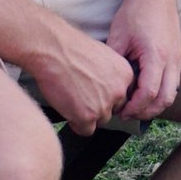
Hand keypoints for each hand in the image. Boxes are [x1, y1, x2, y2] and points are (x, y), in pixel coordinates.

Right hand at [23, 21, 137, 135]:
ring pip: (99, 121)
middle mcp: (118, 92)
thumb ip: (110, 74)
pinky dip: (76, 124)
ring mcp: (104, 105)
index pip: (122, 95)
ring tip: (72, 101)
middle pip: (112, 110)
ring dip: (87, 115)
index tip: (95, 93)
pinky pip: (85, 130)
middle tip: (82, 98)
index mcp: (125, 75)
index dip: (107, 96)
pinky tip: (68, 111)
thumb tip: (105, 86)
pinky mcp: (87, 117)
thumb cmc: (72, 49)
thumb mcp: (103, 56)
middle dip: (98, 107)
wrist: (55, 50)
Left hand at [105, 0, 180, 121]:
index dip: (134, 108)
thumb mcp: (118, 36)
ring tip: (135, 105)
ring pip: (172, 93)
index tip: (120, 112)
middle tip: (127, 114)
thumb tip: (106, 86)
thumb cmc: (135, 12)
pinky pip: (172, 83)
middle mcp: (172, 60)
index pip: (149, 93)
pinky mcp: (178, 56)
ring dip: (155, 104)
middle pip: (165, 100)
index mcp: (156, 55)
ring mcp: (178, 58)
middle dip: (146, 112)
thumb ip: (114, 63)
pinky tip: (143, 90)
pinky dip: (160, 92)